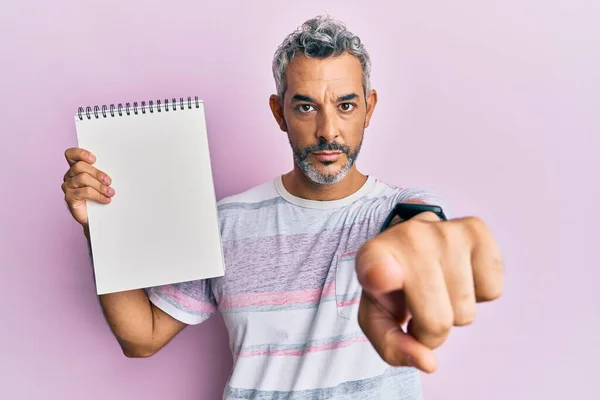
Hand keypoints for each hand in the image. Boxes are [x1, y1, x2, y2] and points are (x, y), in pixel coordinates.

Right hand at [62, 148, 114, 226]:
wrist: (96, 217)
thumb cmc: (100, 195)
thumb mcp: (102, 182)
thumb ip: (102, 173)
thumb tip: (116, 166)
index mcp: (76, 168)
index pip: (71, 154)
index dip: (80, 154)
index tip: (94, 159)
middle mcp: (70, 175)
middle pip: (79, 166)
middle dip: (97, 173)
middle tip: (109, 181)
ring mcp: (68, 186)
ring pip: (82, 178)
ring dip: (99, 185)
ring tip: (110, 192)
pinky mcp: (69, 197)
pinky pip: (83, 192)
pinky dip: (98, 195)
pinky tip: (106, 200)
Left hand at [355, 212, 502, 372]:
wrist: (406, 241)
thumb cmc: (391, 284)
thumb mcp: (377, 316)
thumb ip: (392, 346)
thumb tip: (428, 362)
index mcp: (373, 256)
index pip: (378, 268)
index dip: (380, 276)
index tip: (380, 276)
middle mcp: (410, 237)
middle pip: (438, 321)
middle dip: (431, 332)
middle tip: (419, 309)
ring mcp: (446, 231)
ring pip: (466, 312)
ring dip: (453, 311)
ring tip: (435, 287)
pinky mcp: (478, 230)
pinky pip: (491, 290)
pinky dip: (477, 293)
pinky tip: (456, 274)